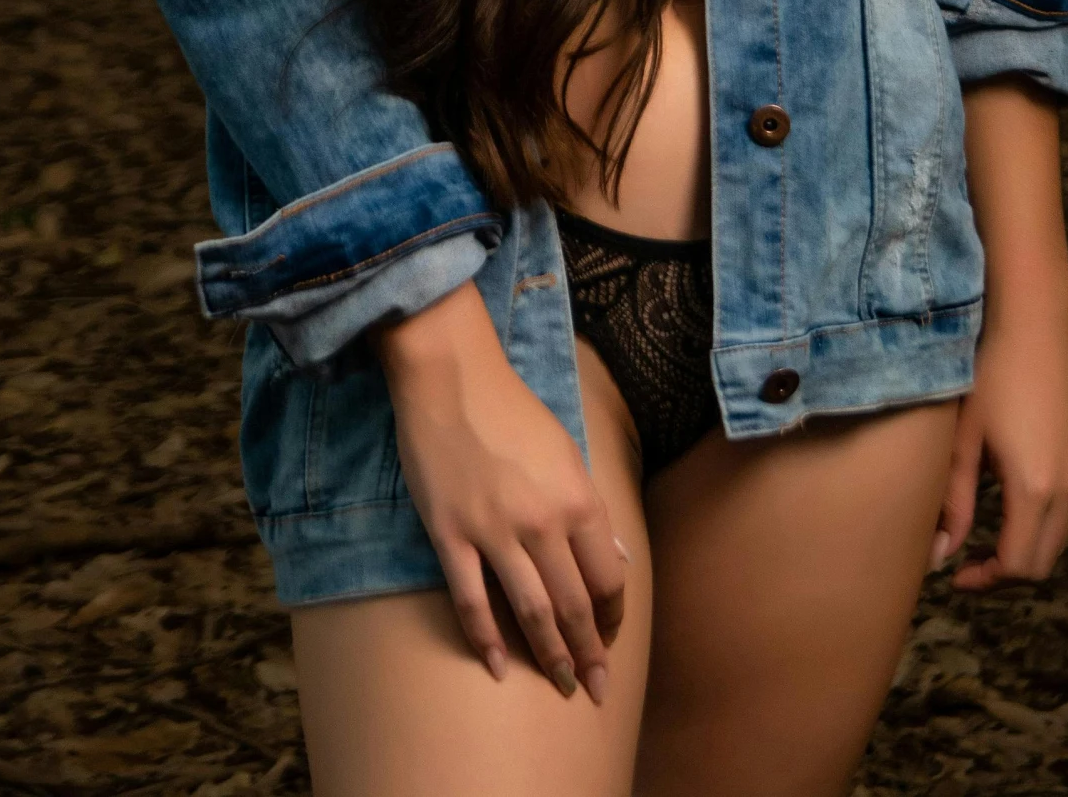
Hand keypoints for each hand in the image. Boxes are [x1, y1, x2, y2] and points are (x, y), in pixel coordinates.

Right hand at [373, 280, 624, 698]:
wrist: (452, 379)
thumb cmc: (513, 410)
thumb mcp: (567, 452)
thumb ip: (590, 508)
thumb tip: (617, 555)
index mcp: (577, 498)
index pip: (607, 577)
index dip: (613, 616)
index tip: (611, 638)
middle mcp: (542, 522)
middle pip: (574, 605)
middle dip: (589, 653)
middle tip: (594, 689)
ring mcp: (494, 532)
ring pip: (530, 611)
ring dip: (550, 656)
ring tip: (561, 686)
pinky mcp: (450, 536)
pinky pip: (471, 601)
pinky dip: (486, 640)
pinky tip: (499, 668)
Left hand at [929, 288, 1067, 589]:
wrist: (1032, 317)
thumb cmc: (988, 370)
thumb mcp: (962, 439)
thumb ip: (954, 501)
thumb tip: (940, 554)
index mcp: (1035, 488)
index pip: (1018, 565)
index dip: (985, 581)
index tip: (953, 575)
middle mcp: (1067, 486)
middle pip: (1043, 561)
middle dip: (1005, 573)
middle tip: (966, 563)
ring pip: (1057, 537)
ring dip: (1024, 548)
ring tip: (981, 537)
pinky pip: (1064, 509)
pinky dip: (1038, 523)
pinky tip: (1005, 502)